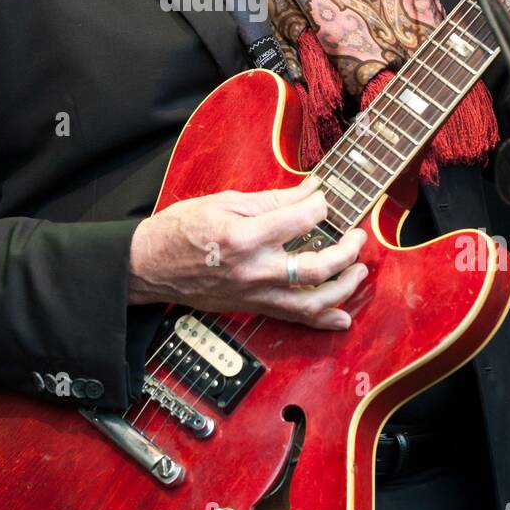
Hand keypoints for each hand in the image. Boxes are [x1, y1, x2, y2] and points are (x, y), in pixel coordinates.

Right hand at [128, 173, 368, 329]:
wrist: (149, 266)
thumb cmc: (181, 229)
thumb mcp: (225, 201)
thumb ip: (272, 199)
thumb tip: (309, 190)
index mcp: (245, 236)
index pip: (301, 219)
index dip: (320, 205)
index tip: (325, 198)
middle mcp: (254, 270)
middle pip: (317, 266)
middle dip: (347, 249)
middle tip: (357, 235)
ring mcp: (255, 294)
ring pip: (313, 301)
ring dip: (344, 287)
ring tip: (360, 271)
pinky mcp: (253, 307)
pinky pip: (294, 318)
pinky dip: (322, 319)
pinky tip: (342, 317)